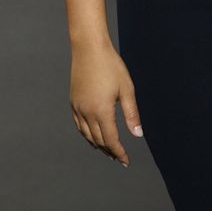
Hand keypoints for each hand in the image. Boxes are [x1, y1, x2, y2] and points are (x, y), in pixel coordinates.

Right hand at [70, 40, 143, 167]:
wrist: (89, 48)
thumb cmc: (111, 66)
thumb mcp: (127, 89)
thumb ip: (132, 114)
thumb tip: (138, 134)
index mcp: (102, 111)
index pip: (111, 140)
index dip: (119, 153)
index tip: (126, 161)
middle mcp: (87, 112)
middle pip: (98, 140)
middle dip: (109, 151)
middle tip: (118, 158)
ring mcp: (78, 108)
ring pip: (87, 135)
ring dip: (98, 145)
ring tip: (107, 150)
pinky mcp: (73, 102)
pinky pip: (79, 125)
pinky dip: (86, 134)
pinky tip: (92, 135)